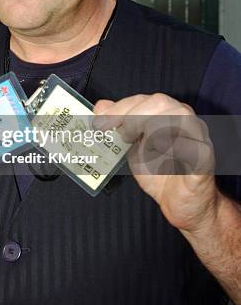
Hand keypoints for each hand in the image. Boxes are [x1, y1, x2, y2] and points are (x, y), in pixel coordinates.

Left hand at [93, 94, 217, 233]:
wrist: (182, 204)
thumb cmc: (160, 174)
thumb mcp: (131, 149)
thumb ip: (118, 127)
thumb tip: (100, 106)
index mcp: (166, 114)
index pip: (142, 100)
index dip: (119, 109)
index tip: (100, 122)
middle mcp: (184, 120)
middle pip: (160, 102)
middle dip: (132, 115)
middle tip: (120, 134)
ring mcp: (198, 138)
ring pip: (179, 115)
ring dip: (151, 126)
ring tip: (138, 143)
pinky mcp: (205, 159)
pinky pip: (193, 146)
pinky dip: (173, 146)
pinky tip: (158, 152)